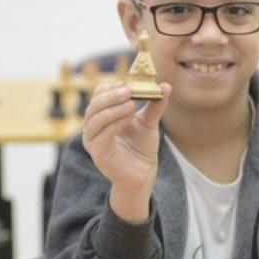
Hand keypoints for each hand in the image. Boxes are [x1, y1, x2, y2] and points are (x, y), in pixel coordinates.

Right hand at [81, 82, 170, 221]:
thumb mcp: (149, 122)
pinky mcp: (98, 154)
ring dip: (113, 108)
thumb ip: (155, 105)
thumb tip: (166, 86)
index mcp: (101, 117)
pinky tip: (129, 118)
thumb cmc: (142, 148)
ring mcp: (93, 141)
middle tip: (129, 90)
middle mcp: (93, 128)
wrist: (143, 174)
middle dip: (111, 95)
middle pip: (94, 105)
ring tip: (132, 105)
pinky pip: (102, 135)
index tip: (126, 83)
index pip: (98, 96)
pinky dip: (114, 124)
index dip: (110, 88)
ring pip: (95, 119)